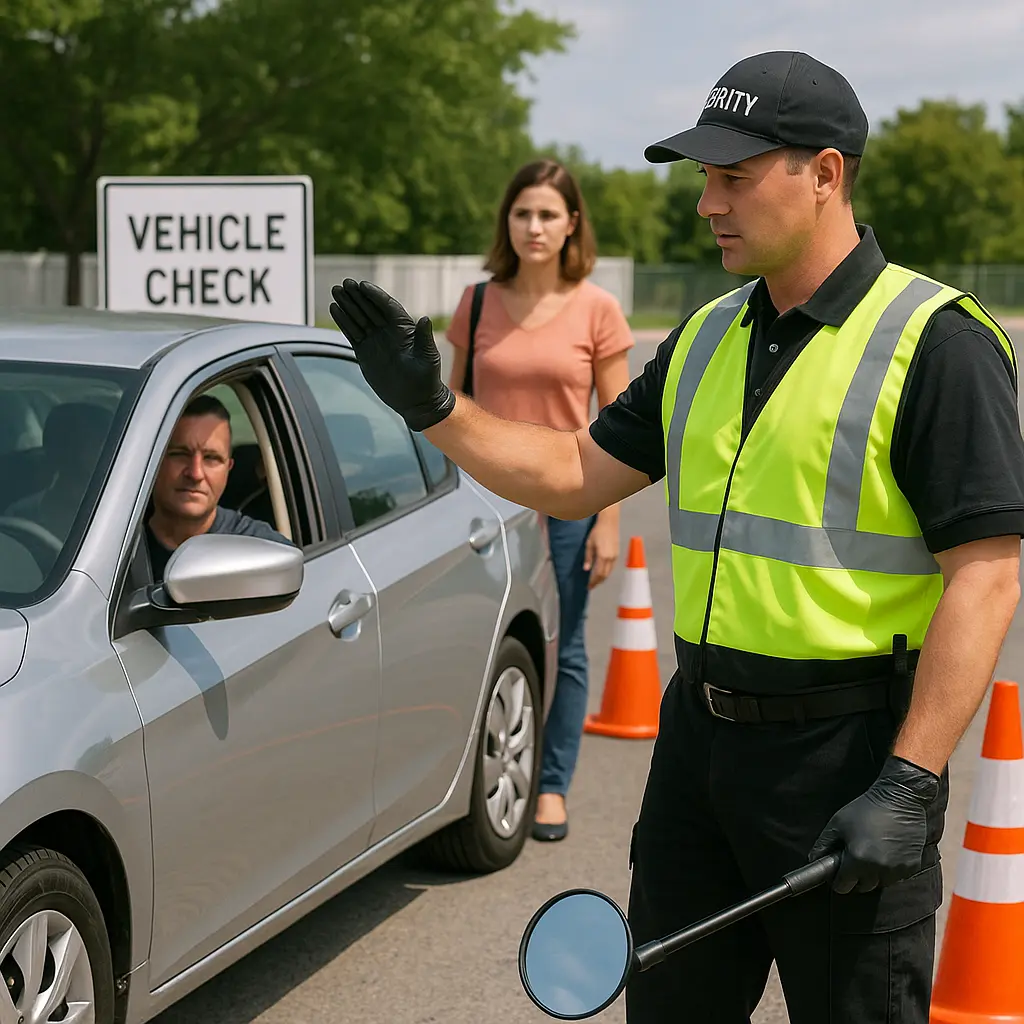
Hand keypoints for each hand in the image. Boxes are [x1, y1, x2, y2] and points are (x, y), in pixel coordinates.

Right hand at [329, 279, 455, 431]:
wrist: (416, 400)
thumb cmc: (426, 378)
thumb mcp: (428, 358)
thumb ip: (424, 338)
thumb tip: (425, 319)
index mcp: (404, 329)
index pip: (387, 306)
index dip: (375, 295)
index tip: (362, 285)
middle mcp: (389, 331)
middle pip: (370, 308)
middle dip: (357, 296)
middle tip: (344, 284)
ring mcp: (376, 340)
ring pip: (359, 318)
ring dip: (348, 305)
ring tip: (335, 291)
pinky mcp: (365, 351)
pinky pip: (352, 333)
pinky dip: (343, 321)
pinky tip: (335, 309)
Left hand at [583, 514, 618, 588]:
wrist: (609, 523)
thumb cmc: (597, 532)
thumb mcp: (589, 544)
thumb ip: (588, 558)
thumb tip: (586, 569)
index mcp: (603, 556)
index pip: (598, 574)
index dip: (593, 582)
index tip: (589, 587)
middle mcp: (611, 558)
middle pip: (604, 575)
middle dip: (598, 582)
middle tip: (591, 586)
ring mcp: (615, 556)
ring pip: (609, 572)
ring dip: (602, 578)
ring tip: (596, 581)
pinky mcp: (617, 553)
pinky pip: (612, 567)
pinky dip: (606, 572)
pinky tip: (602, 572)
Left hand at [808, 755, 939, 893]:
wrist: (900, 799)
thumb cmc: (865, 808)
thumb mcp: (837, 823)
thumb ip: (823, 845)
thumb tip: (814, 860)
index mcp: (857, 859)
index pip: (843, 886)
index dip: (837, 879)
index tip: (838, 870)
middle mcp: (878, 869)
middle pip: (862, 887)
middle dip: (856, 877)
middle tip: (855, 858)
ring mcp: (897, 870)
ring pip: (880, 884)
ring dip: (874, 875)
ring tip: (872, 853)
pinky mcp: (912, 867)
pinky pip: (896, 877)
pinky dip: (890, 870)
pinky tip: (887, 852)